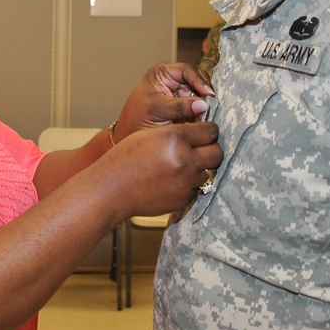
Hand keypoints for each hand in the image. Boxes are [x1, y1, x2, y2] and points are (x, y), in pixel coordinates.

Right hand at [101, 121, 222, 217]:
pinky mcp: (183, 198)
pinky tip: (172, 180)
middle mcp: (185, 159)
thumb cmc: (127, 158)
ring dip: (199, 168)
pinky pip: (195, 188)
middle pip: (217, 153)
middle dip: (211, 149)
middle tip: (201, 149)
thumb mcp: (152, 134)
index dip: (208, 131)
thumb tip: (203, 132)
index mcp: (176, 137)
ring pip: (207, 172)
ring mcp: (185, 181)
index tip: (205, 132)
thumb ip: (179, 133)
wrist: (112, 188)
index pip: (211, 131)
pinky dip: (188, 184)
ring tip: (180, 166)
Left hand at [114, 62, 213, 140]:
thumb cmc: (137, 119)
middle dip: (204, 94)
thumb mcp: (157, 110)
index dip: (199, 80)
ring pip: (201, 95)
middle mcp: (173, 80)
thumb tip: (202, 104)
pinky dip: (202, 114)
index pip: (186, 70)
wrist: (130, 136)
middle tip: (208, 108)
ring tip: (203, 118)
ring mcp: (180, 93)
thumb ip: (179, 107)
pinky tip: (200, 122)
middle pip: (197, 80)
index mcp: (162, 73)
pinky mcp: (185, 107)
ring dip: (204, 106)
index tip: (208, 93)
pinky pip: (199, 108)